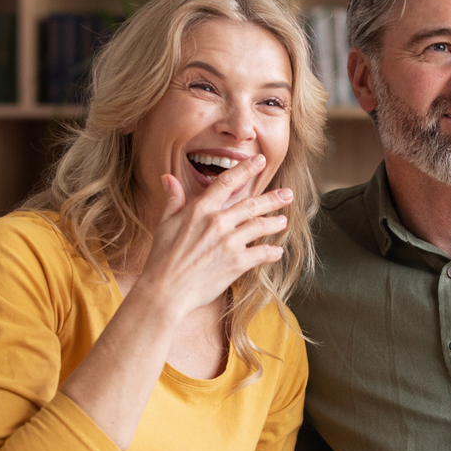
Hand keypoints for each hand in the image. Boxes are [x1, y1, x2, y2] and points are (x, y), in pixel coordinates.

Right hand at [135, 155, 291, 317]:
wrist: (166, 289)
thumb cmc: (162, 257)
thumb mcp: (164, 223)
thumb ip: (173, 199)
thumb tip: (167, 178)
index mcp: (200, 210)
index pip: (227, 182)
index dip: (246, 169)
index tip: (260, 161)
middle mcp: (218, 222)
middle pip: (252, 204)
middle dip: (273, 198)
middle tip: (288, 194)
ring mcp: (229, 242)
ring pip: (260, 226)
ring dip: (274, 223)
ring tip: (283, 221)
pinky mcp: (237, 263)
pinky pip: (261, 254)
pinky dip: (271, 252)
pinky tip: (277, 251)